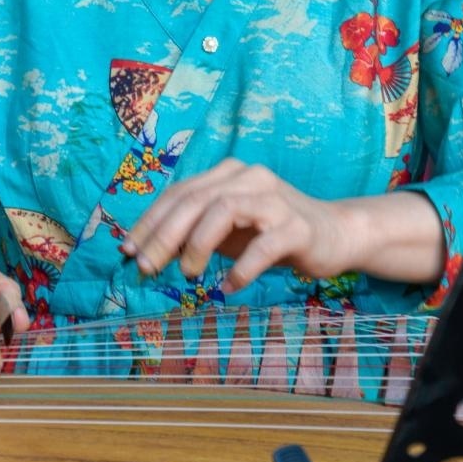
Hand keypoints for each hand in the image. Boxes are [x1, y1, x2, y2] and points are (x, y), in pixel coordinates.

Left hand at [120, 159, 351, 292]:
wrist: (335, 234)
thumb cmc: (270, 232)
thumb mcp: (226, 229)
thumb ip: (193, 231)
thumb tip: (144, 252)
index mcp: (227, 174)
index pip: (178, 193)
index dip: (149, 222)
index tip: (126, 251)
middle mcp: (248, 177)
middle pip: (194, 200)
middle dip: (163, 236)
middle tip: (145, 268)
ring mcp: (274, 200)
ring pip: (223, 210)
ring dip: (197, 245)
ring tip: (186, 274)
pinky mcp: (297, 227)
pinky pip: (263, 246)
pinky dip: (241, 268)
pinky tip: (228, 287)